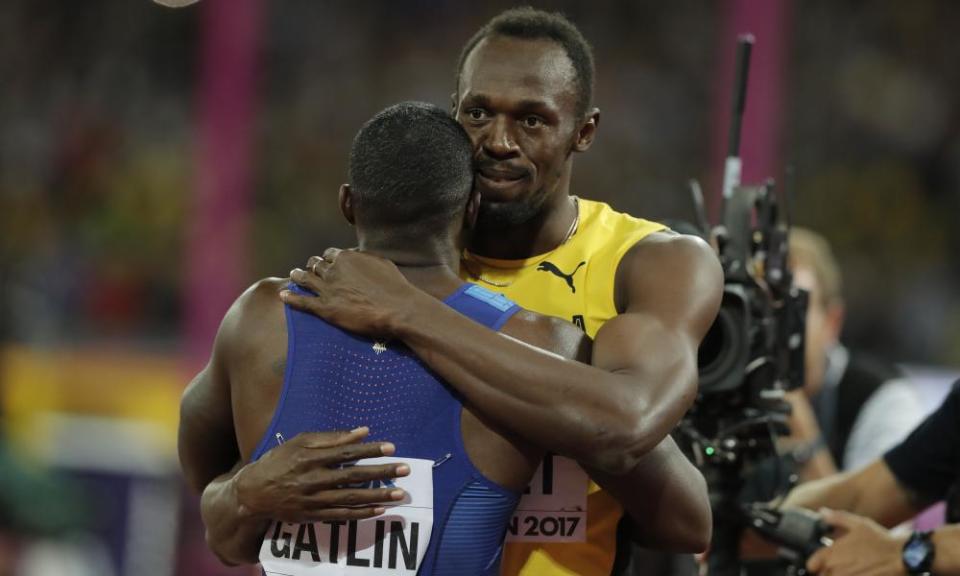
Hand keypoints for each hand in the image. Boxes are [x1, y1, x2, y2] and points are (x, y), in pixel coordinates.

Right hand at [234, 428, 409, 522]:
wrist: (254, 493)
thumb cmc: (280, 461)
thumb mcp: (300, 442)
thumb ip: (331, 437)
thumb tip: (363, 431)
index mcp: (310, 456)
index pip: (346, 452)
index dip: (370, 450)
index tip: (391, 448)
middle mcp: (313, 478)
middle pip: (353, 476)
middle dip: (381, 472)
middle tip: (405, 469)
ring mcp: (313, 499)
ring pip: (351, 498)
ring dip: (378, 496)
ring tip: (400, 494)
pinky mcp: (313, 515)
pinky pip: (342, 515)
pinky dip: (361, 513)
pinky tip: (379, 509)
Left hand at [281, 249, 416, 336]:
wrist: (397, 308)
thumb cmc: (395, 286)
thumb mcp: (381, 263)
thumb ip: (365, 258)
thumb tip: (359, 256)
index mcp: (347, 257)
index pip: (330, 254)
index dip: (328, 258)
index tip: (327, 262)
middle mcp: (333, 270)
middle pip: (315, 264)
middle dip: (312, 266)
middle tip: (309, 269)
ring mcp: (327, 289)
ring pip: (305, 279)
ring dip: (297, 276)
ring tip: (293, 276)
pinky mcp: (325, 308)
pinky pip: (303, 301)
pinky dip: (291, 298)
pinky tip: (283, 296)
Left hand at [806, 509, 906, 575]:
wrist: (903, 557)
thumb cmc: (880, 540)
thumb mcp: (858, 523)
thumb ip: (836, 518)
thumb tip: (822, 512)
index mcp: (831, 554)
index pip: (811, 565)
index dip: (815, 563)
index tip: (822, 562)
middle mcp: (836, 570)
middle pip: (822, 575)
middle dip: (827, 571)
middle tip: (840, 564)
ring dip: (839, 574)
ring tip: (850, 569)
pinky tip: (859, 572)